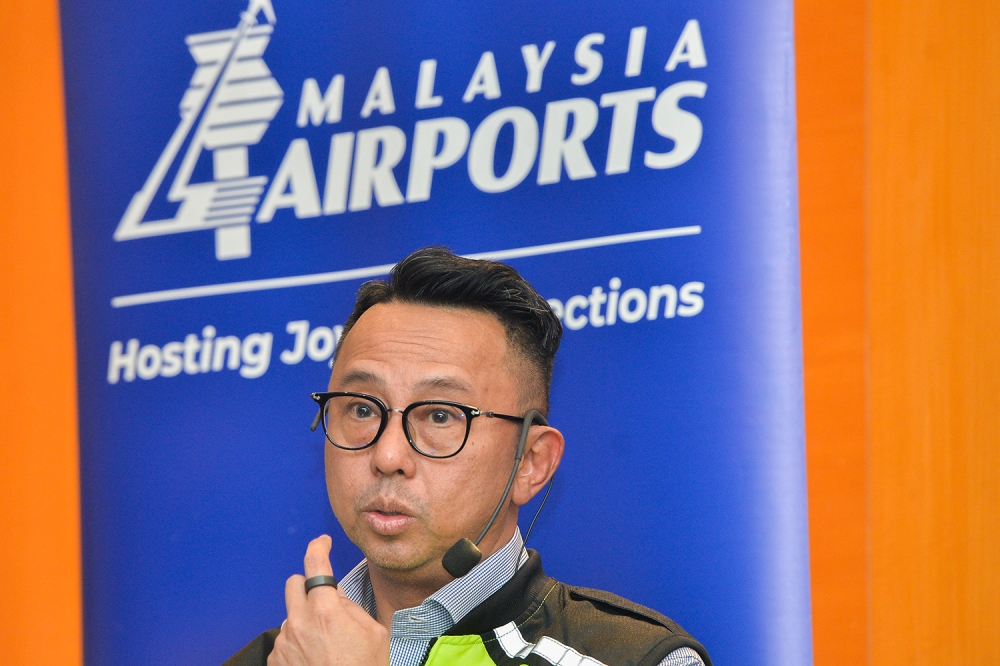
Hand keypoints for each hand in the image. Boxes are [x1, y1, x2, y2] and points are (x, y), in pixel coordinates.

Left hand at [268, 535, 389, 665]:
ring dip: (303, 619)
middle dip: (307, 585)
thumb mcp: (375, 633)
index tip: (322, 542)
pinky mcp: (276, 660)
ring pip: (289, 614)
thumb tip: (338, 599)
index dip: (319, 547)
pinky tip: (313, 657)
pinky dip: (297, 642)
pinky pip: (284, 639)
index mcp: (326, 612)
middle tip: (323, 599)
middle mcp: (299, 624)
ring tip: (323, 643)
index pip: (316, 565)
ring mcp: (285, 643)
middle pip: (292, 584)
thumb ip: (352, 608)